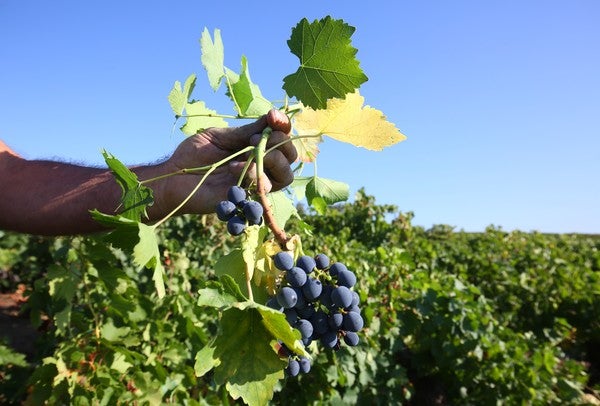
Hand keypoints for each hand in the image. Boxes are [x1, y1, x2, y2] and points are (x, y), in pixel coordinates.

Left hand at [155, 109, 296, 215]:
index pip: (283, 138)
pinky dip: (253, 174)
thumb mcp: (222, 136)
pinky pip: (264, 188)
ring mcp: (255, 184)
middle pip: (291, 157)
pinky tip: (233, 167)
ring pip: (286, 176)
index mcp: (257, 149)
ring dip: (273, 159)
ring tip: (250, 149)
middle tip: (256, 138)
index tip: (273, 116)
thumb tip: (273, 115)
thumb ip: (247, 131)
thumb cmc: (194, 155)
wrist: (173, 176)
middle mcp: (261, 167)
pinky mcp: (247, 199)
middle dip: (281, 143)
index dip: (284, 126)